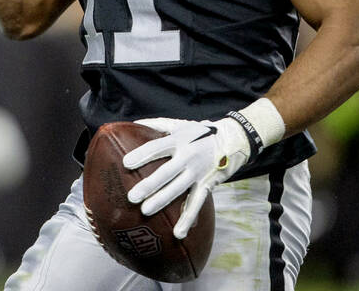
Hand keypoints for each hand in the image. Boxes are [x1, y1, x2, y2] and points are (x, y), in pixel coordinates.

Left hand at [122, 116, 251, 238]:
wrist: (233, 140)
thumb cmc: (200, 132)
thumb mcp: (180, 124)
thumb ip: (157, 124)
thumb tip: (134, 124)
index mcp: (178, 140)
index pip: (156, 147)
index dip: (141, 155)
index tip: (125, 163)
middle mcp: (188, 156)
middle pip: (165, 172)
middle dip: (149, 185)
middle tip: (132, 196)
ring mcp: (197, 172)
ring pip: (178, 189)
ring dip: (162, 200)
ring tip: (145, 210)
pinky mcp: (207, 185)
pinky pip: (196, 203)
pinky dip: (188, 219)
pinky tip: (178, 233)